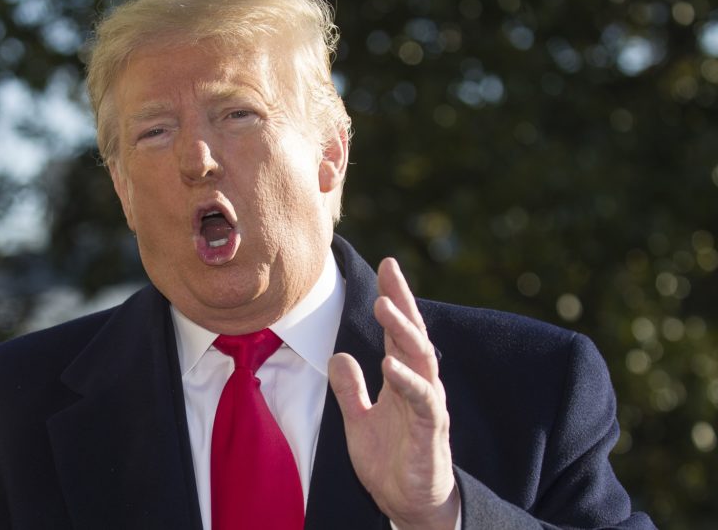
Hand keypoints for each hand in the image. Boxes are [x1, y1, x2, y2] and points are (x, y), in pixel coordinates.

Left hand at [329, 258, 458, 529]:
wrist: (410, 506)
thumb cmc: (392, 462)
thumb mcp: (358, 420)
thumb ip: (350, 388)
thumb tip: (337, 355)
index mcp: (403, 379)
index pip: (400, 331)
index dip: (395, 297)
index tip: (387, 264)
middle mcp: (419, 386)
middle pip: (414, 335)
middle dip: (402, 301)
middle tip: (389, 271)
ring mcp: (427, 407)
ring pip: (421, 360)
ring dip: (403, 331)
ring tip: (384, 305)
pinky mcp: (431, 432)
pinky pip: (423, 400)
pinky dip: (407, 380)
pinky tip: (390, 362)